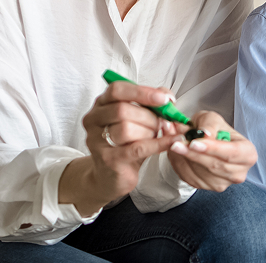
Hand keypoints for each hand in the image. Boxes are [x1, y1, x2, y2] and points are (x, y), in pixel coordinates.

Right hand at [61, 80, 181, 212]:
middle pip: (122, 110)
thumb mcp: (138, 120)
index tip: (163, 98)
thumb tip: (166, 95)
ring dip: (149, 131)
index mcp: (101, 104)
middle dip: (149, 116)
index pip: (117, 90)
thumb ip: (150, 104)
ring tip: (156, 135)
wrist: (112, 176)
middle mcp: (94, 120)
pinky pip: (137, 148)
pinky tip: (171, 142)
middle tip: (162, 123)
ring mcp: (97, 140)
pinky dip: (158, 143)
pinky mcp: (108, 159)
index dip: (141, 92)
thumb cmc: (126, 144)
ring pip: (127, 128)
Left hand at [168, 111, 257, 191]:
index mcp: (248, 154)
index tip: (194, 142)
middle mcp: (238, 173)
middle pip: (215, 166)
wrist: (207, 140)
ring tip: (173, 144)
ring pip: (200, 173)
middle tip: (176, 143)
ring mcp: (223, 183)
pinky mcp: (207, 188)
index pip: (231, 153)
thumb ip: (209, 125)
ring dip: (184, 159)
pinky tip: (176, 153)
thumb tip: (205, 135)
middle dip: (193, 154)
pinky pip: (191, 178)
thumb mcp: (213, 118)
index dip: (213, 149)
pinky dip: (180, 165)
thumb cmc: (214, 128)